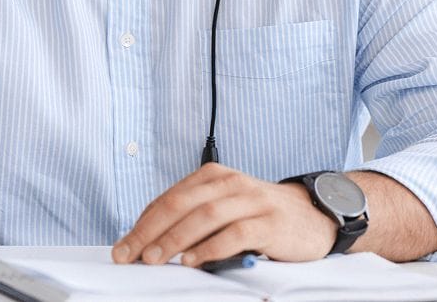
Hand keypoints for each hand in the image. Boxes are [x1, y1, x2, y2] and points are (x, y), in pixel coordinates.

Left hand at [111, 163, 336, 266]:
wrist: (314, 215)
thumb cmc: (261, 215)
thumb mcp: (225, 209)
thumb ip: (194, 218)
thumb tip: (150, 241)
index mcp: (213, 176)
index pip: (169, 198)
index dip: (142, 222)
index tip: (122, 246)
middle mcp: (230, 183)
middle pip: (180, 204)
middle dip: (149, 231)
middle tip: (128, 254)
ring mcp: (251, 200)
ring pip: (204, 216)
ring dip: (175, 238)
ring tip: (154, 258)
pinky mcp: (270, 222)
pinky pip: (236, 233)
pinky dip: (210, 247)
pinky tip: (193, 260)